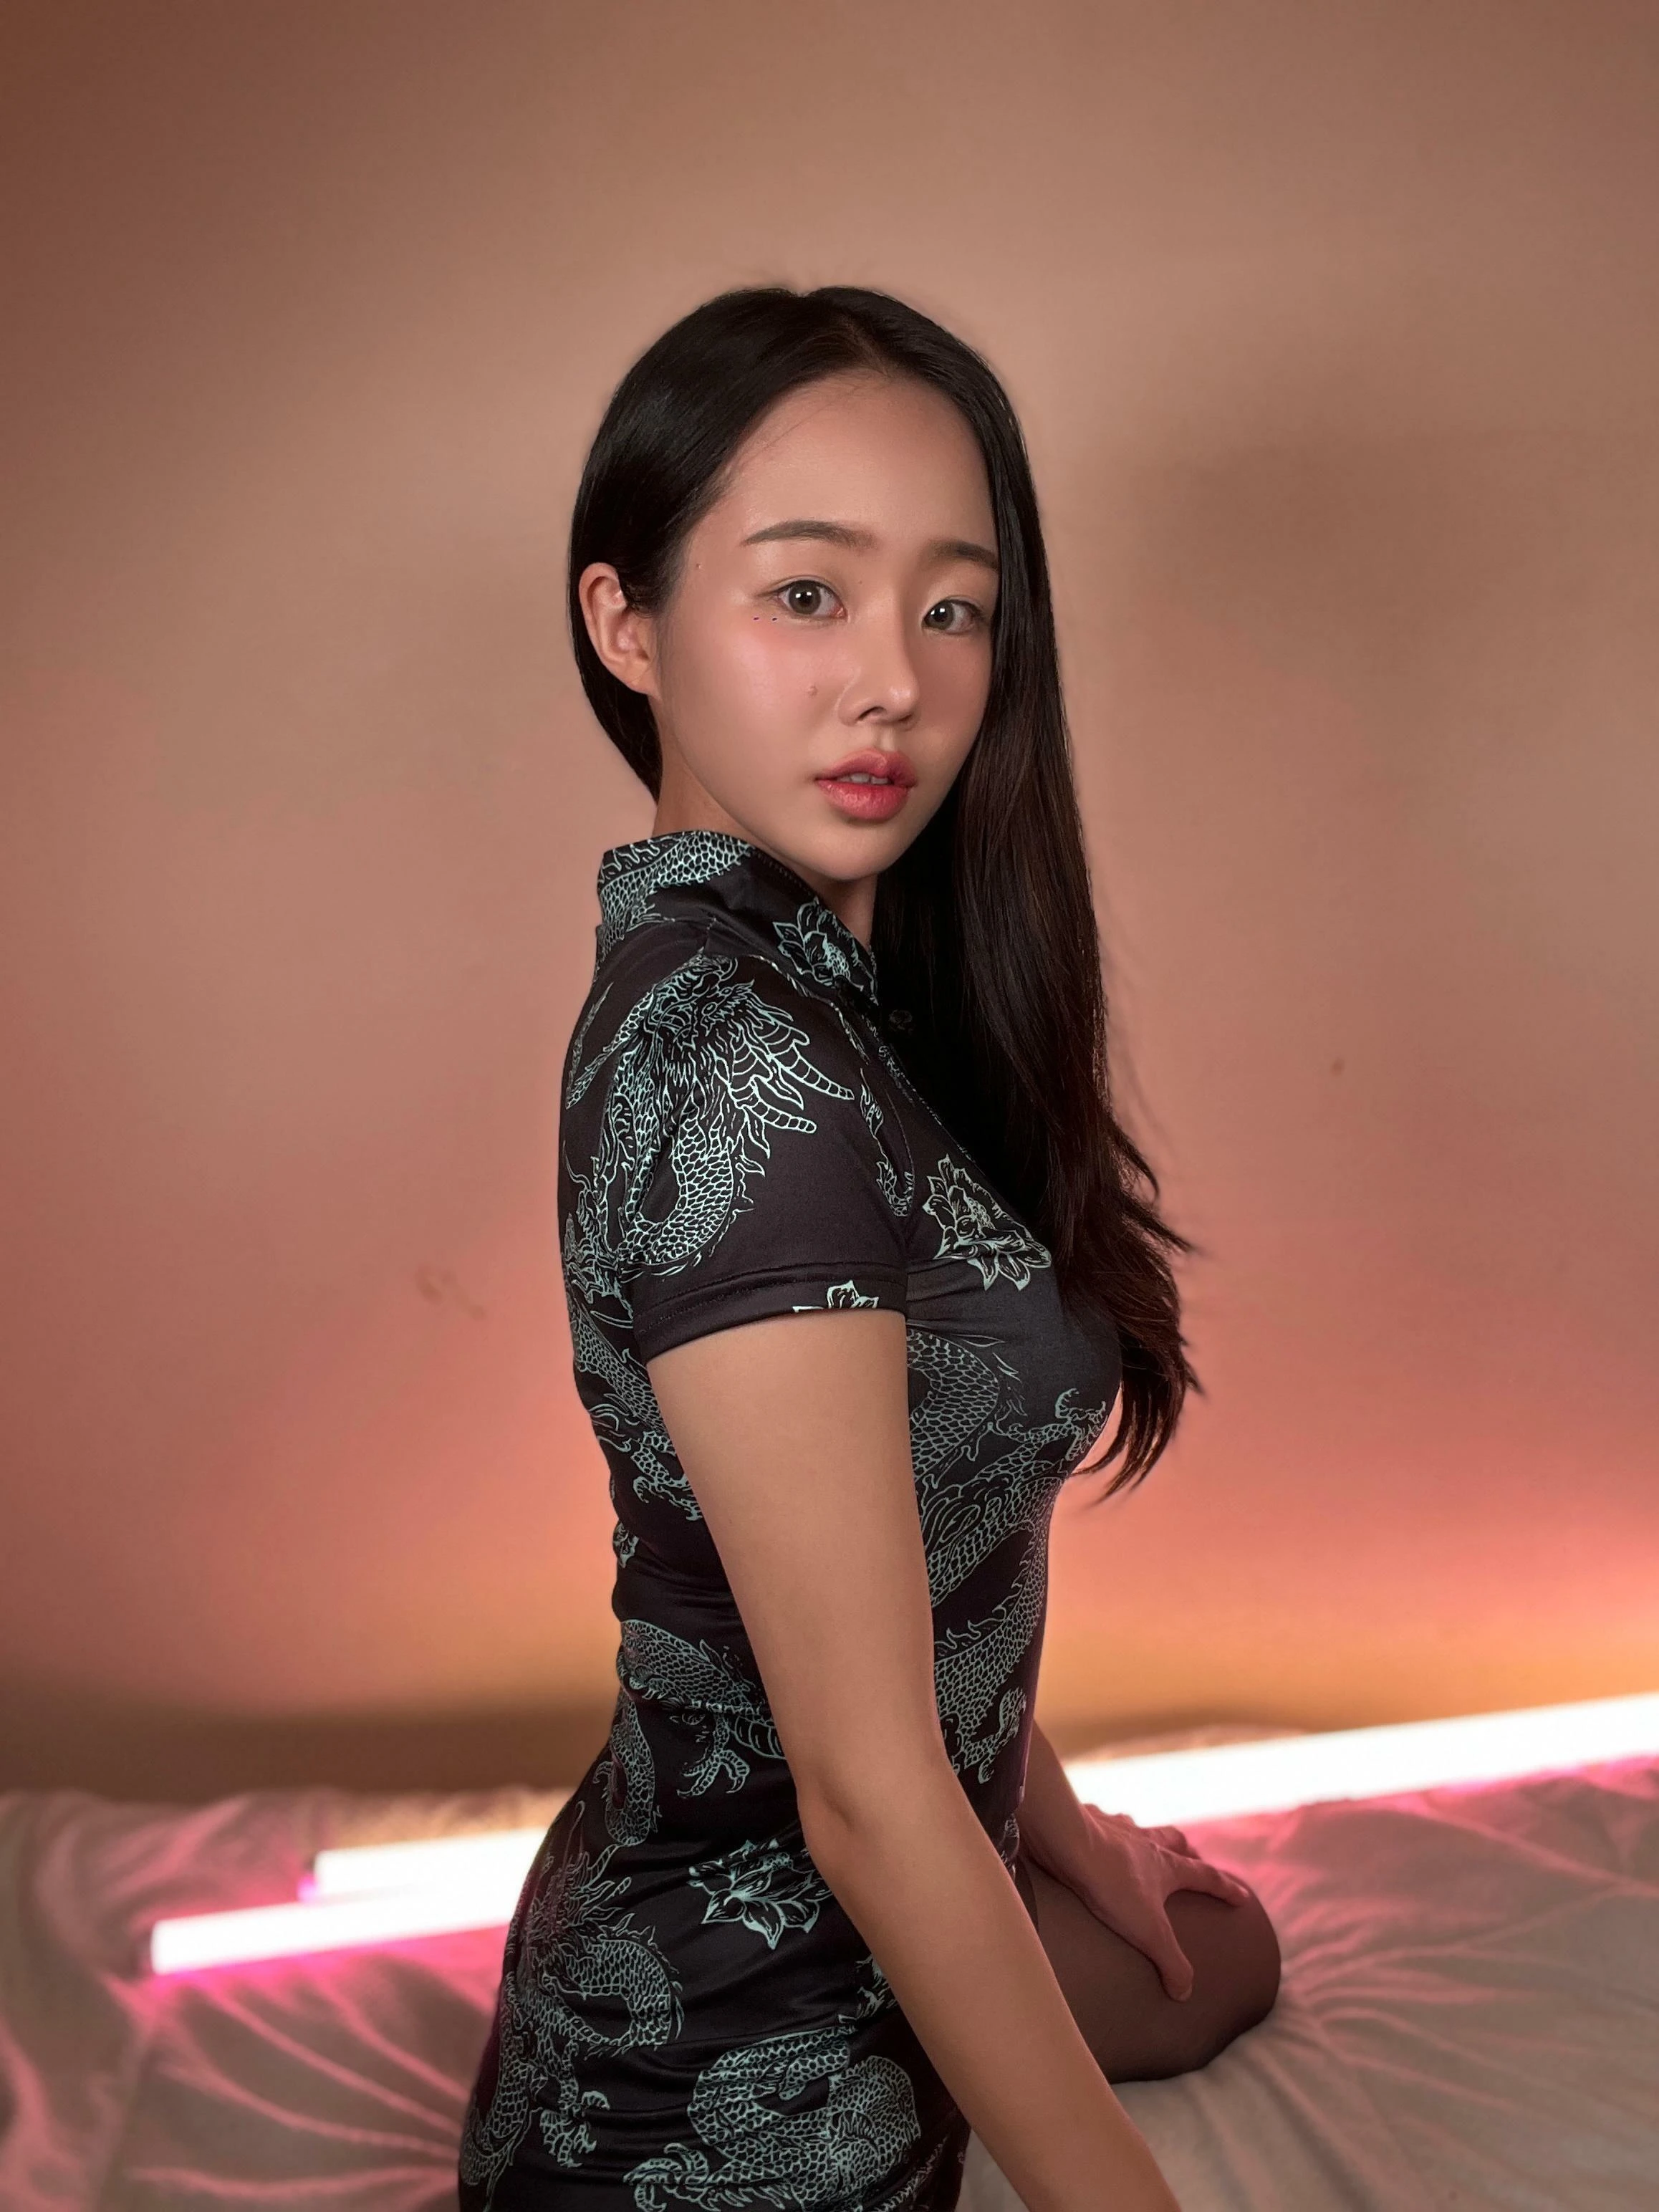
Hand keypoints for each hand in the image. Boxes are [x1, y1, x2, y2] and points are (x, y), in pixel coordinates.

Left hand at [1049, 1804, 1255, 2003]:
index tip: (1242, 1897)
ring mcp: (1117, 1829)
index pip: (1206, 1877)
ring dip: (1147, 1837)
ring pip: (1141, 1829)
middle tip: (1193, 1858)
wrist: (1068, 1841)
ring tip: (1145, 1846)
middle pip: (1175, 1842)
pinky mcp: (1088, 1823)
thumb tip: (1185, 1992)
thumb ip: (1171, 1962)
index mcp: (1167, 1866)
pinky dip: (1107, 1828)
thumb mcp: (1148, 1932)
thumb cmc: (1112, 1884)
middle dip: (1188, 1853)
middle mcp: (1146, 1842)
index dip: (1226, 1889)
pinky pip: (1103, 1822)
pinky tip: (1100, 1833)